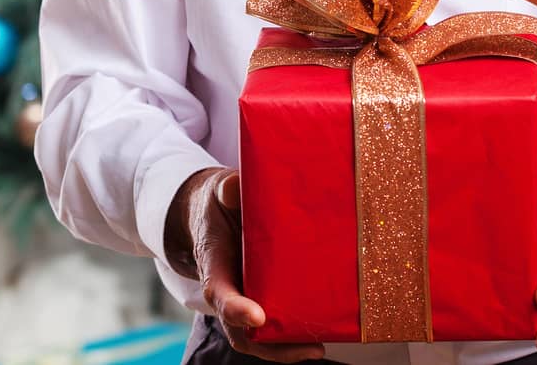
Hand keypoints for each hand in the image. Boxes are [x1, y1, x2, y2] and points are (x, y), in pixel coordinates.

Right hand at [165, 166, 326, 362]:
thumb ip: (226, 189)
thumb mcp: (219, 191)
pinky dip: (292, 337)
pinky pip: (274, 327)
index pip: (219, 293)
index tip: (257, 316)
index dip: (236, 309)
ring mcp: (245, 299)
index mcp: (213, 264)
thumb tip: (236, 189)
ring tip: (318, 346)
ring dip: (286, 348)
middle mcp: (228, 290)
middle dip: (271, 346)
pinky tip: (322, 332)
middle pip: (242, 331)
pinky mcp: (263, 299)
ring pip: (259, 337)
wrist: (214, 215)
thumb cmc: (219, 205)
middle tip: (307, 347)